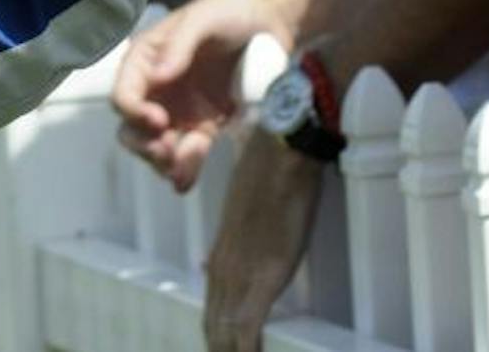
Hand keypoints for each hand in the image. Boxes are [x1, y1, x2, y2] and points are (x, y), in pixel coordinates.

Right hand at [112, 0, 284, 190]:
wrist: (270, 19)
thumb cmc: (229, 11)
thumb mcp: (202, 19)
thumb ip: (179, 46)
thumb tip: (158, 76)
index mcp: (146, 59)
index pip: (124, 94)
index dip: (133, 111)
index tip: (157, 121)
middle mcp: (157, 88)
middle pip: (134, 128)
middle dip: (145, 145)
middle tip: (166, 151)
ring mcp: (179, 109)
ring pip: (158, 147)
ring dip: (164, 162)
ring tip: (179, 170)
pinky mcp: (204, 125)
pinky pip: (188, 153)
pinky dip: (185, 169)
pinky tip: (185, 180)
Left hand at [203, 131, 325, 351]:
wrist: (280, 157)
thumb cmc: (265, 177)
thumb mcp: (238, 215)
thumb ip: (227, 247)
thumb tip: (207, 267)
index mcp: (218, 257)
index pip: (210, 310)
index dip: (214, 336)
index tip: (217, 350)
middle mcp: (222, 270)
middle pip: (213, 327)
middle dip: (218, 349)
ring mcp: (241, 276)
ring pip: (226, 333)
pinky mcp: (265, 278)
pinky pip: (249, 327)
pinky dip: (249, 349)